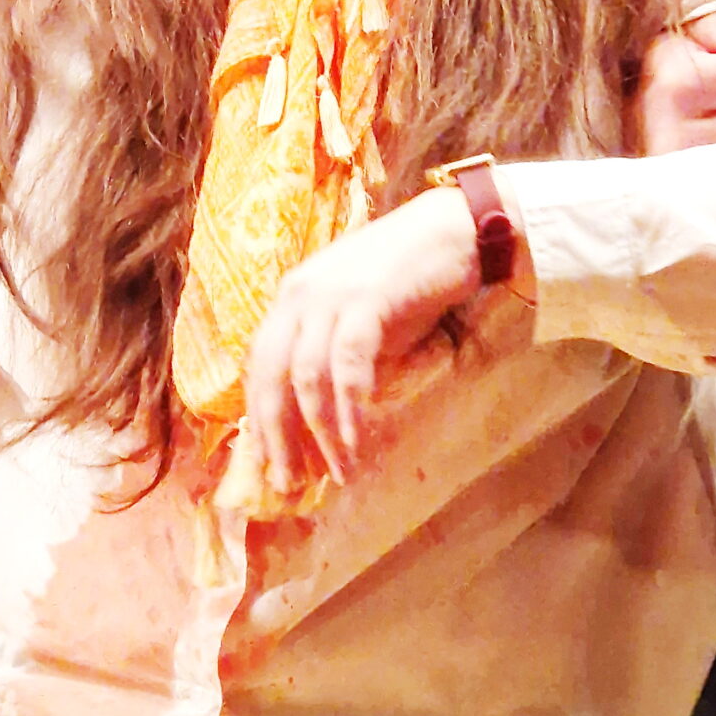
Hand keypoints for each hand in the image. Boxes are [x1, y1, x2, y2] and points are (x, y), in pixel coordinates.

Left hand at [244, 185, 483, 492]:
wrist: (454, 231)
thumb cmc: (409, 280)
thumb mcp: (358, 318)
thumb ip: (334, 355)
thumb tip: (322, 419)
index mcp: (290, 299)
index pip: (260, 366)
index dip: (262, 417)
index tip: (271, 461)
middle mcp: (298, 295)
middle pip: (270, 375)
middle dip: (277, 435)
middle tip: (290, 484)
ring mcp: (329, 295)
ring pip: (306, 377)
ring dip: (319, 433)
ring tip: (337, 474)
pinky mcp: (365, 301)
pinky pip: (347, 366)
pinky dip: (349, 410)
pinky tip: (356, 443)